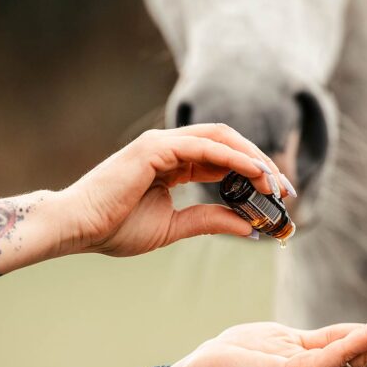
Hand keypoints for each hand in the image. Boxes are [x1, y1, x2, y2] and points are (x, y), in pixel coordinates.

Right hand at [57, 124, 290, 256]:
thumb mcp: (174, 227)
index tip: (277, 197)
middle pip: (228, 143)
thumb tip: (248, 226)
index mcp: (172, 164)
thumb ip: (209, 221)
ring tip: (275, 182)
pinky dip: (232, 157)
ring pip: (220, 139)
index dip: (253, 175)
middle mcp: (169, 148)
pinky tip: (254, 173)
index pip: (222, 160)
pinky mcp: (154, 148)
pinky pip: (203, 146)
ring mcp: (161, 144)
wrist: (80, 228)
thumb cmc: (115, 228)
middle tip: (286, 189)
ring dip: (252, 159)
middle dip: (260, 163)